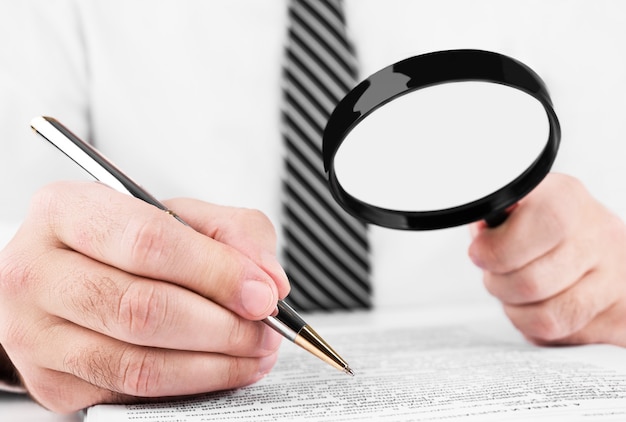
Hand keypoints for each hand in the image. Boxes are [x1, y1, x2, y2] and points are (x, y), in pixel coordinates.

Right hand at [0, 181, 289, 412]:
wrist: (72, 277)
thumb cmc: (127, 241)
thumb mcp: (183, 215)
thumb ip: (233, 234)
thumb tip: (268, 281)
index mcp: (66, 212)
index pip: (147, 242)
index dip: (215, 272)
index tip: (261, 293)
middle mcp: (37, 271)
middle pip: (142, 308)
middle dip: (222, 325)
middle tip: (265, 327)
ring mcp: (36, 333)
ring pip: (139, 362)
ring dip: (214, 362)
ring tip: (254, 349)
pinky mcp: (51, 382)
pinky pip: (132, 392)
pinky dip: (191, 383)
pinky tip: (220, 366)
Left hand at [469, 173, 625, 346]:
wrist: (588, 244)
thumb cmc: (535, 227)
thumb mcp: (510, 207)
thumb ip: (491, 220)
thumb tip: (482, 239)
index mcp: (567, 199)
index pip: (543, 225)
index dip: (500, 247)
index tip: (481, 253)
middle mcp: (600, 236)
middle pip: (533, 282)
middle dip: (499, 285)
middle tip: (496, 276)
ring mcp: (617, 278)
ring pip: (549, 318)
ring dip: (518, 313)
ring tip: (516, 296)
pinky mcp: (620, 318)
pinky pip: (565, 339)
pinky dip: (540, 330)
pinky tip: (541, 308)